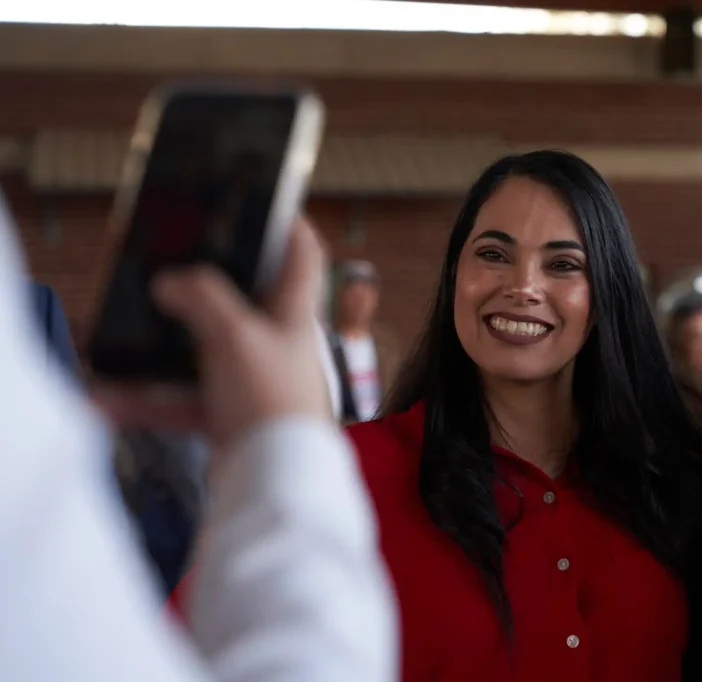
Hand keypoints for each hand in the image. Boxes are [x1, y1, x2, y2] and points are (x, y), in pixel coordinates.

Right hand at [94, 217, 333, 450]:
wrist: (275, 481)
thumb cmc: (272, 401)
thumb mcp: (235, 335)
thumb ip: (201, 299)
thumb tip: (170, 282)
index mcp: (293, 313)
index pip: (303, 255)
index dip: (289, 223)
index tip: (266, 202)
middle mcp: (277, 342)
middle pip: (245, 299)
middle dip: (207, 284)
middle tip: (173, 264)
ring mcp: (253, 380)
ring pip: (203, 352)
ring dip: (165, 347)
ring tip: (129, 332)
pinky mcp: (231, 415)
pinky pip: (182, 400)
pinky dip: (149, 400)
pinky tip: (109, 399)